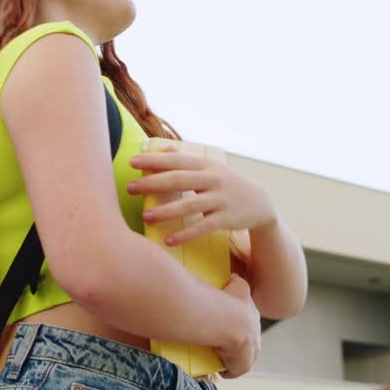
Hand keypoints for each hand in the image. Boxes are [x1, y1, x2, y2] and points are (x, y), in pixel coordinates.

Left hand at [127, 147, 277, 245]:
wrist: (260, 203)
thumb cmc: (225, 184)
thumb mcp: (210, 169)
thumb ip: (187, 161)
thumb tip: (162, 149)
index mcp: (206, 165)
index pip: (176, 160)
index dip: (153, 160)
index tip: (132, 162)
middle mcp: (213, 179)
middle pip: (179, 179)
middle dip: (152, 183)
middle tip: (130, 188)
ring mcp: (221, 199)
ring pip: (190, 205)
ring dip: (166, 211)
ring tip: (145, 216)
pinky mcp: (226, 218)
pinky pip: (203, 227)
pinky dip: (185, 234)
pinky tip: (169, 240)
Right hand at [214, 274, 260, 378]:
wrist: (230, 321)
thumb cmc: (230, 301)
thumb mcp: (238, 286)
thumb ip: (239, 281)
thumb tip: (235, 277)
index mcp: (254, 317)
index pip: (249, 324)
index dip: (240, 327)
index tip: (229, 329)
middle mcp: (256, 334)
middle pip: (251, 343)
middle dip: (242, 346)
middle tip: (225, 346)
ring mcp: (251, 350)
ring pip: (246, 357)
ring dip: (237, 359)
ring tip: (223, 359)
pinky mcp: (244, 364)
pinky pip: (238, 369)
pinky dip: (231, 370)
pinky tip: (222, 370)